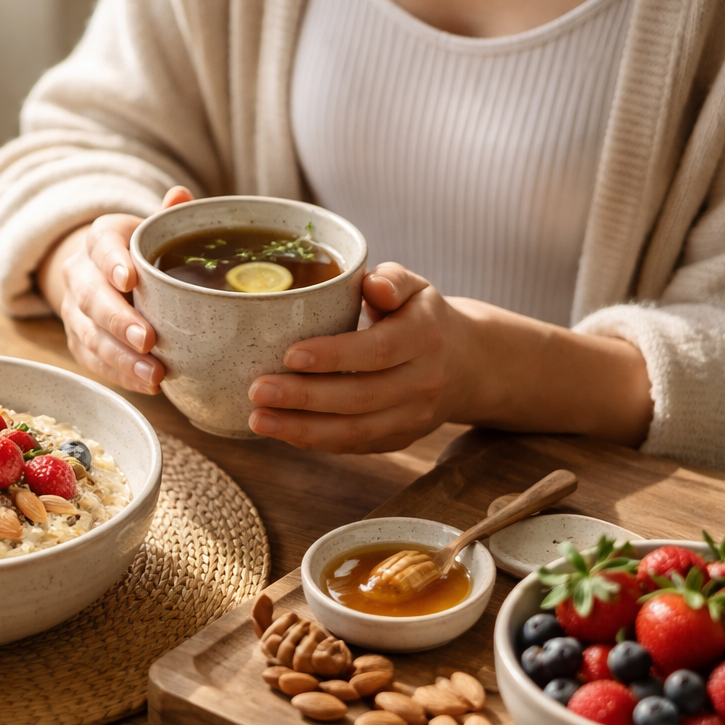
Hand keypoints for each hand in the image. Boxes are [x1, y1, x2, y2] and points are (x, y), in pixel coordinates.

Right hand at [40, 185, 192, 393]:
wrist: (106, 276)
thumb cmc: (142, 254)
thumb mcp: (154, 231)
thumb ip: (169, 217)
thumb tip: (180, 196)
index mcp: (101, 239)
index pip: (101, 245)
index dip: (112, 262)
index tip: (129, 278)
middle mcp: (80, 273)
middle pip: (91, 297)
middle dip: (118, 320)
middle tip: (148, 339)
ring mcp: (75, 310)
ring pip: (90, 334)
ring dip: (121, 357)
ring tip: (154, 374)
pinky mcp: (78, 340)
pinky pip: (93, 360)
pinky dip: (119, 374)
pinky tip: (146, 384)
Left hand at [245, 262, 653, 450]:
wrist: (467, 364)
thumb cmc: (423, 318)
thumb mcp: (416, 287)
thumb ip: (393, 279)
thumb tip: (373, 284)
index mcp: (424, 337)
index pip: (377, 351)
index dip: (334, 356)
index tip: (290, 354)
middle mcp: (423, 382)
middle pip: (360, 397)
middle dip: (304, 398)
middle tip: (257, 390)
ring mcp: (413, 418)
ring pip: (355, 431)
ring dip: (302, 429)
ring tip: (258, 419)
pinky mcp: (399, 439)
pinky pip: (354, 446)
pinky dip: (315, 441)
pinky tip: (280, 430)